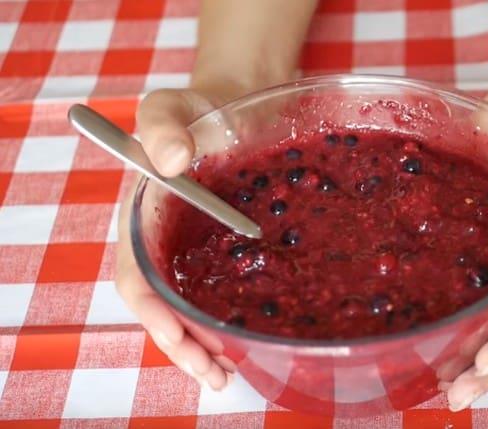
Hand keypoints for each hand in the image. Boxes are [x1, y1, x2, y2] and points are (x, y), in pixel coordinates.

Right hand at [116, 87, 236, 389]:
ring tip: (229, 373)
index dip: (155, 313)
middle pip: (165, 307)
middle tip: (216, 374)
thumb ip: (162, 125)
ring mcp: (198, 250)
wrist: (235, 106)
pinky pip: (224, 292)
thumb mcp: (172, 106)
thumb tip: (174, 160)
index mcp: (144, 219)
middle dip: (185, 345)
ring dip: (206, 344)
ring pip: (193, 307)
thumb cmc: (197, 110)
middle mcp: (166, 244)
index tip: (181, 338)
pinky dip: (228, 321)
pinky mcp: (230, 250)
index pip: (138, 278)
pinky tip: (245, 341)